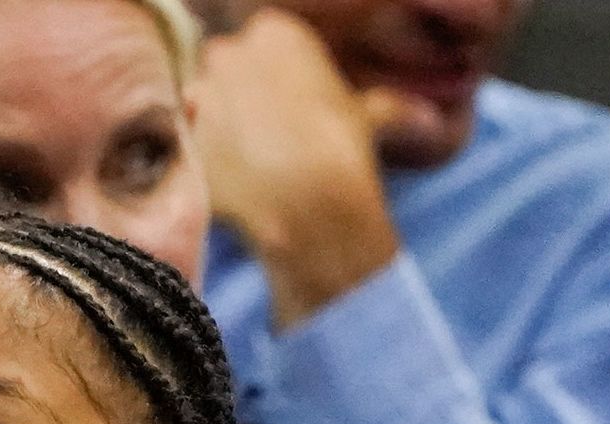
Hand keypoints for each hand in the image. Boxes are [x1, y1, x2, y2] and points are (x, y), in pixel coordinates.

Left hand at [192, 10, 405, 328]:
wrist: (305, 203)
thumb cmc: (345, 154)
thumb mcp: (373, 120)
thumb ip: (390, 108)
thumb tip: (429, 119)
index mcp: (277, 33)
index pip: (259, 41)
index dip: (267, 75)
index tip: (280, 104)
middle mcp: (232, 51)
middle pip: (221, 65)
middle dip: (235, 92)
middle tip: (259, 133)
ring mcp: (200, 90)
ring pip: (198, 98)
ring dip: (213, 120)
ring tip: (243, 157)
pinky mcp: (180, 132)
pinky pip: (181, 135)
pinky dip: (196, 150)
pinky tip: (222, 173)